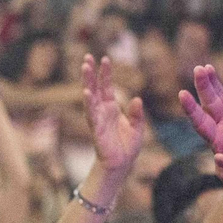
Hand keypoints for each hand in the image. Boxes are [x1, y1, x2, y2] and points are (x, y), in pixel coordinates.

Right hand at [82, 54, 144, 172]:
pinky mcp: (96, 129)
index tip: (104, 58)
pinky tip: (86, 92)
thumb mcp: (138, 127)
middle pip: (94, 88)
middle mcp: (102, 111)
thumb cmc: (128, 146)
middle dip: (91, 73)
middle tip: (87, 57)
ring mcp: (98, 119)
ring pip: (90, 97)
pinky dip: (88, 103)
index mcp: (111, 108)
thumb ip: (137, 113)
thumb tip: (137, 99)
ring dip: (87, 82)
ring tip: (85, 67)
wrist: (122, 165)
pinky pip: (91, 114)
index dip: (105, 73)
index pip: (106, 86)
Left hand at [179, 64, 222, 195]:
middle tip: (198, 70)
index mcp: (218, 144)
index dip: (191, 110)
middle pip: (209, 105)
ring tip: (205, 67)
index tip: (182, 94)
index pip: (201, 124)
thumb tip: (217, 157)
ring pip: (222, 96)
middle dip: (203, 88)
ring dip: (213, 82)